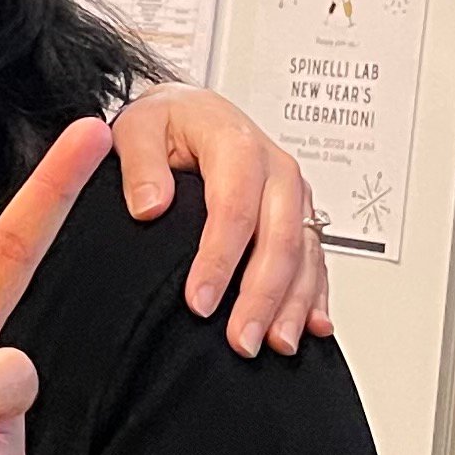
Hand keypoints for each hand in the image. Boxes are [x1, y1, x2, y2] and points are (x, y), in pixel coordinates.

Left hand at [111, 86, 329, 354]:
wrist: (191, 111)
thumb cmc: (166, 122)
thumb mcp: (137, 127)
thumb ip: (140, 163)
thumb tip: (150, 205)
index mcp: (236, 143)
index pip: (234, 208)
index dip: (219, 260)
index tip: (199, 302)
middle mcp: (275, 168)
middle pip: (279, 237)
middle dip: (262, 295)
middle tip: (241, 339)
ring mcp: (293, 193)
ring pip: (304, 253)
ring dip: (293, 303)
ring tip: (274, 343)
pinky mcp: (300, 214)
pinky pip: (317, 257)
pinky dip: (316, 294)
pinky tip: (311, 326)